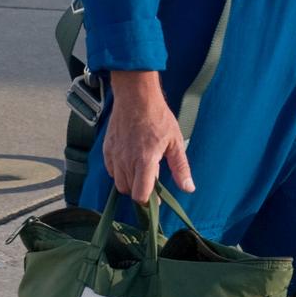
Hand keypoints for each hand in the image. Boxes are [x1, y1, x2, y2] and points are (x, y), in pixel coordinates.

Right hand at [103, 70, 194, 202]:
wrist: (136, 97)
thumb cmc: (158, 116)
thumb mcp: (175, 142)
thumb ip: (180, 168)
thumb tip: (188, 188)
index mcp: (144, 161)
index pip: (140, 195)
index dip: (149, 200)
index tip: (157, 196)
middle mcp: (126, 161)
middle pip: (129, 191)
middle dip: (141, 189)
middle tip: (153, 175)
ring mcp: (114, 156)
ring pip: (119, 182)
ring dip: (131, 181)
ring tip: (143, 166)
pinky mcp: (107, 150)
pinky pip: (112, 171)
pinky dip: (120, 171)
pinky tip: (131, 160)